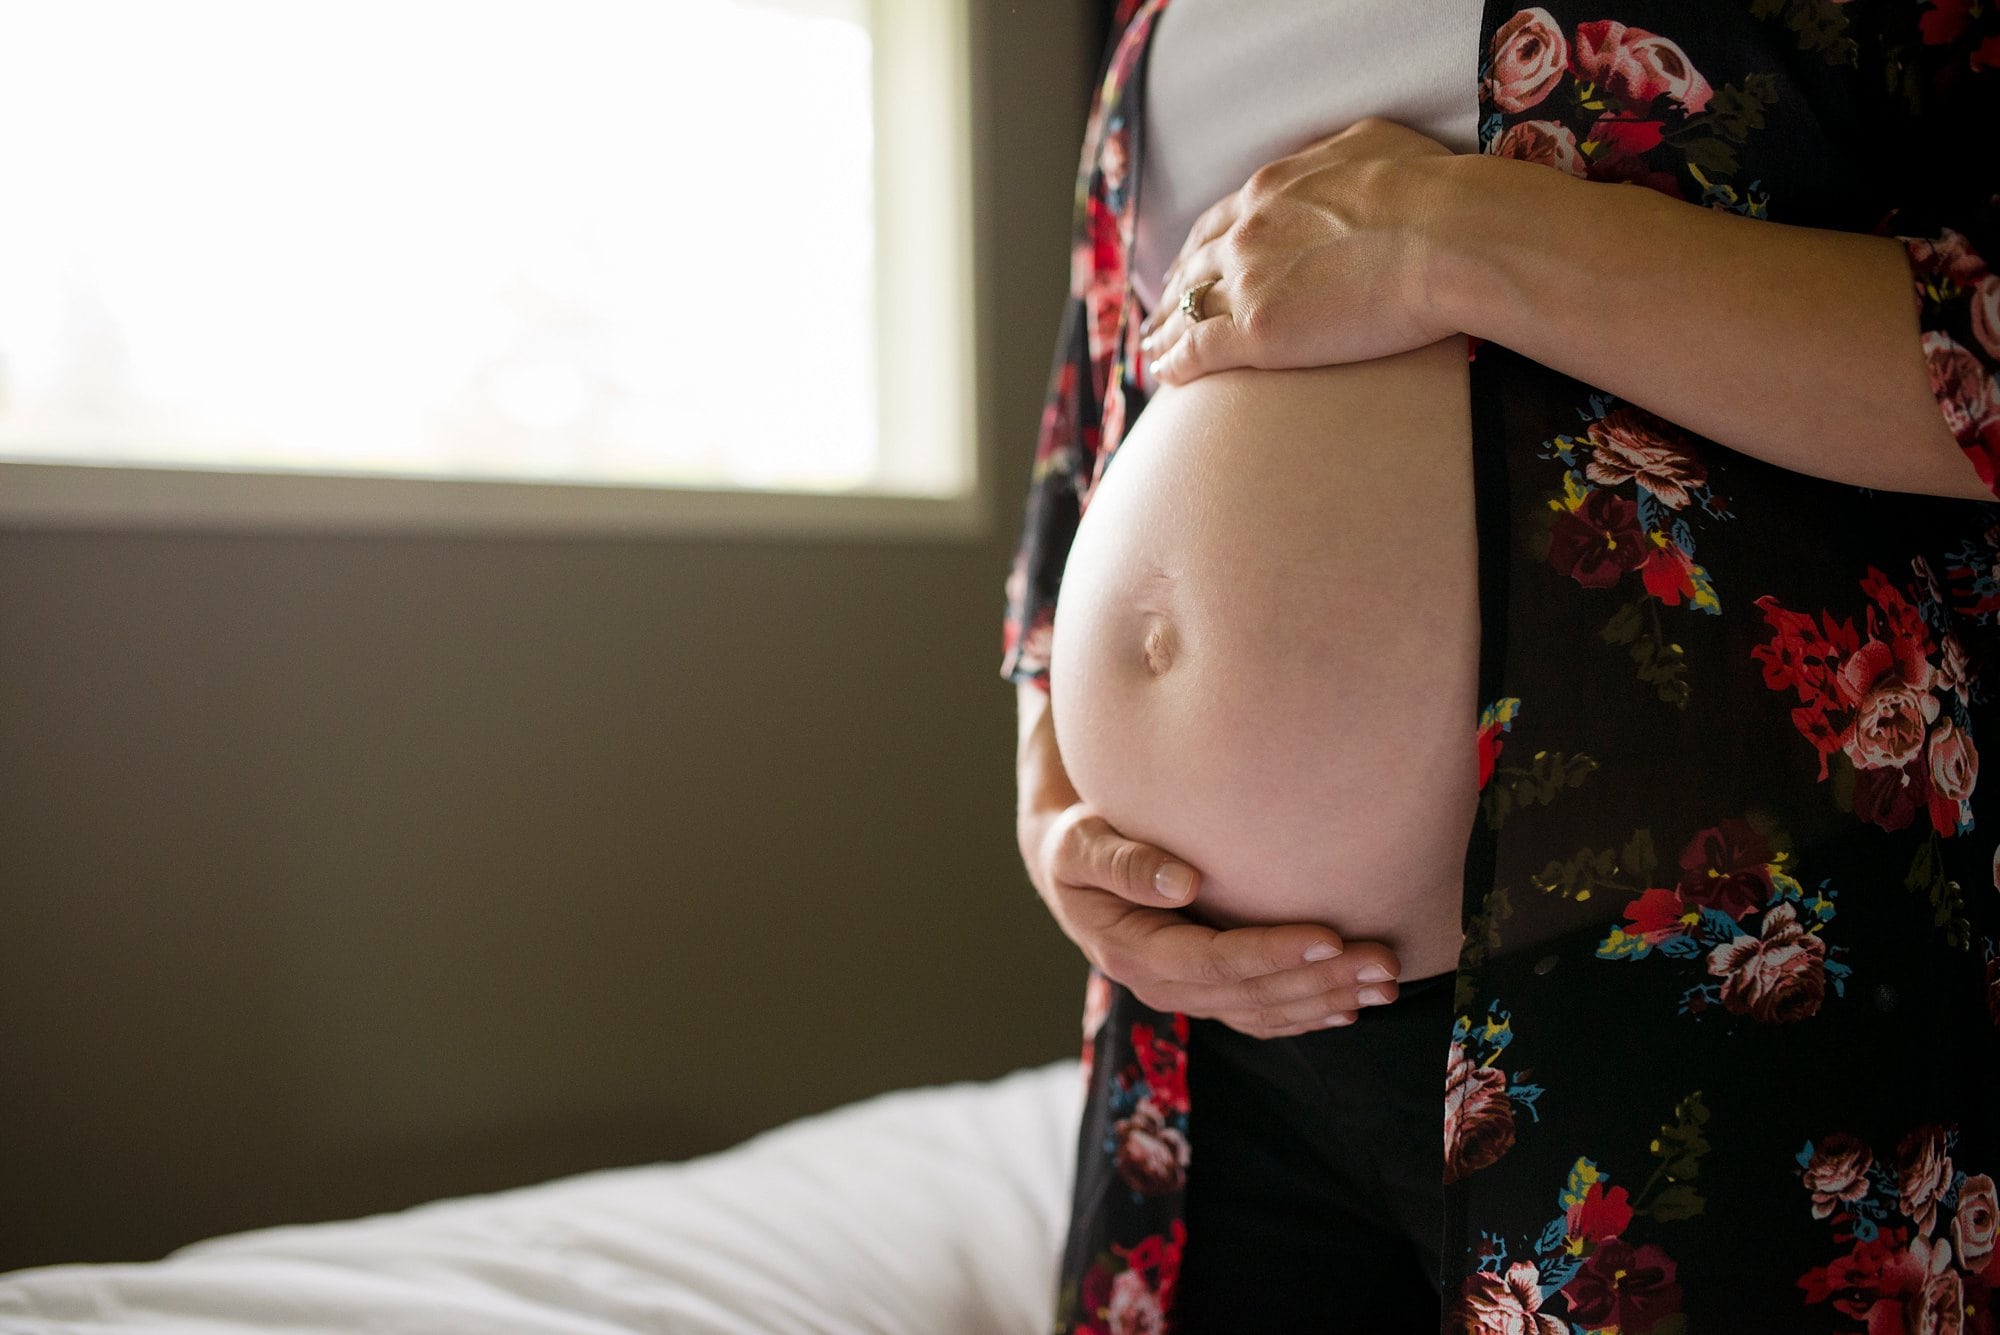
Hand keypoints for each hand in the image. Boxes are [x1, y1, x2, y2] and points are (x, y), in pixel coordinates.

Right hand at [1018, 801, 1404, 1037]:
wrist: (1069, 868)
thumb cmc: (1078, 841)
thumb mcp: (1081, 842)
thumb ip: (1124, 862)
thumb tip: (1183, 881)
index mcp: (1130, 951)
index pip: (1213, 960)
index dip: (1272, 952)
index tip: (1330, 934)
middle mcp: (1159, 985)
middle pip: (1249, 995)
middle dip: (1320, 982)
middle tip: (1384, 963)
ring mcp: (1184, 994)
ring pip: (1262, 1013)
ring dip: (1327, 1001)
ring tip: (1386, 985)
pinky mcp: (1204, 991)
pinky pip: (1259, 1017)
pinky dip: (1307, 1015)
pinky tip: (1351, 1007)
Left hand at [1137, 117, 1461, 384]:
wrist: (1449, 233)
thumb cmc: (1433, 187)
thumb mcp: (1375, 142)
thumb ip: (1338, 155)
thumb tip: (1335, 161)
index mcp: (1271, 189)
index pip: (1218, 223)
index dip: (1200, 250)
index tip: (1190, 267)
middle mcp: (1247, 231)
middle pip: (1194, 267)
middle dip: (1175, 292)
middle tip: (1162, 313)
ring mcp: (1248, 281)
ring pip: (1186, 310)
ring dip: (1164, 332)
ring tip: (1153, 351)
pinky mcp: (1258, 332)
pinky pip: (1198, 350)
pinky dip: (1174, 363)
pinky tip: (1163, 377)